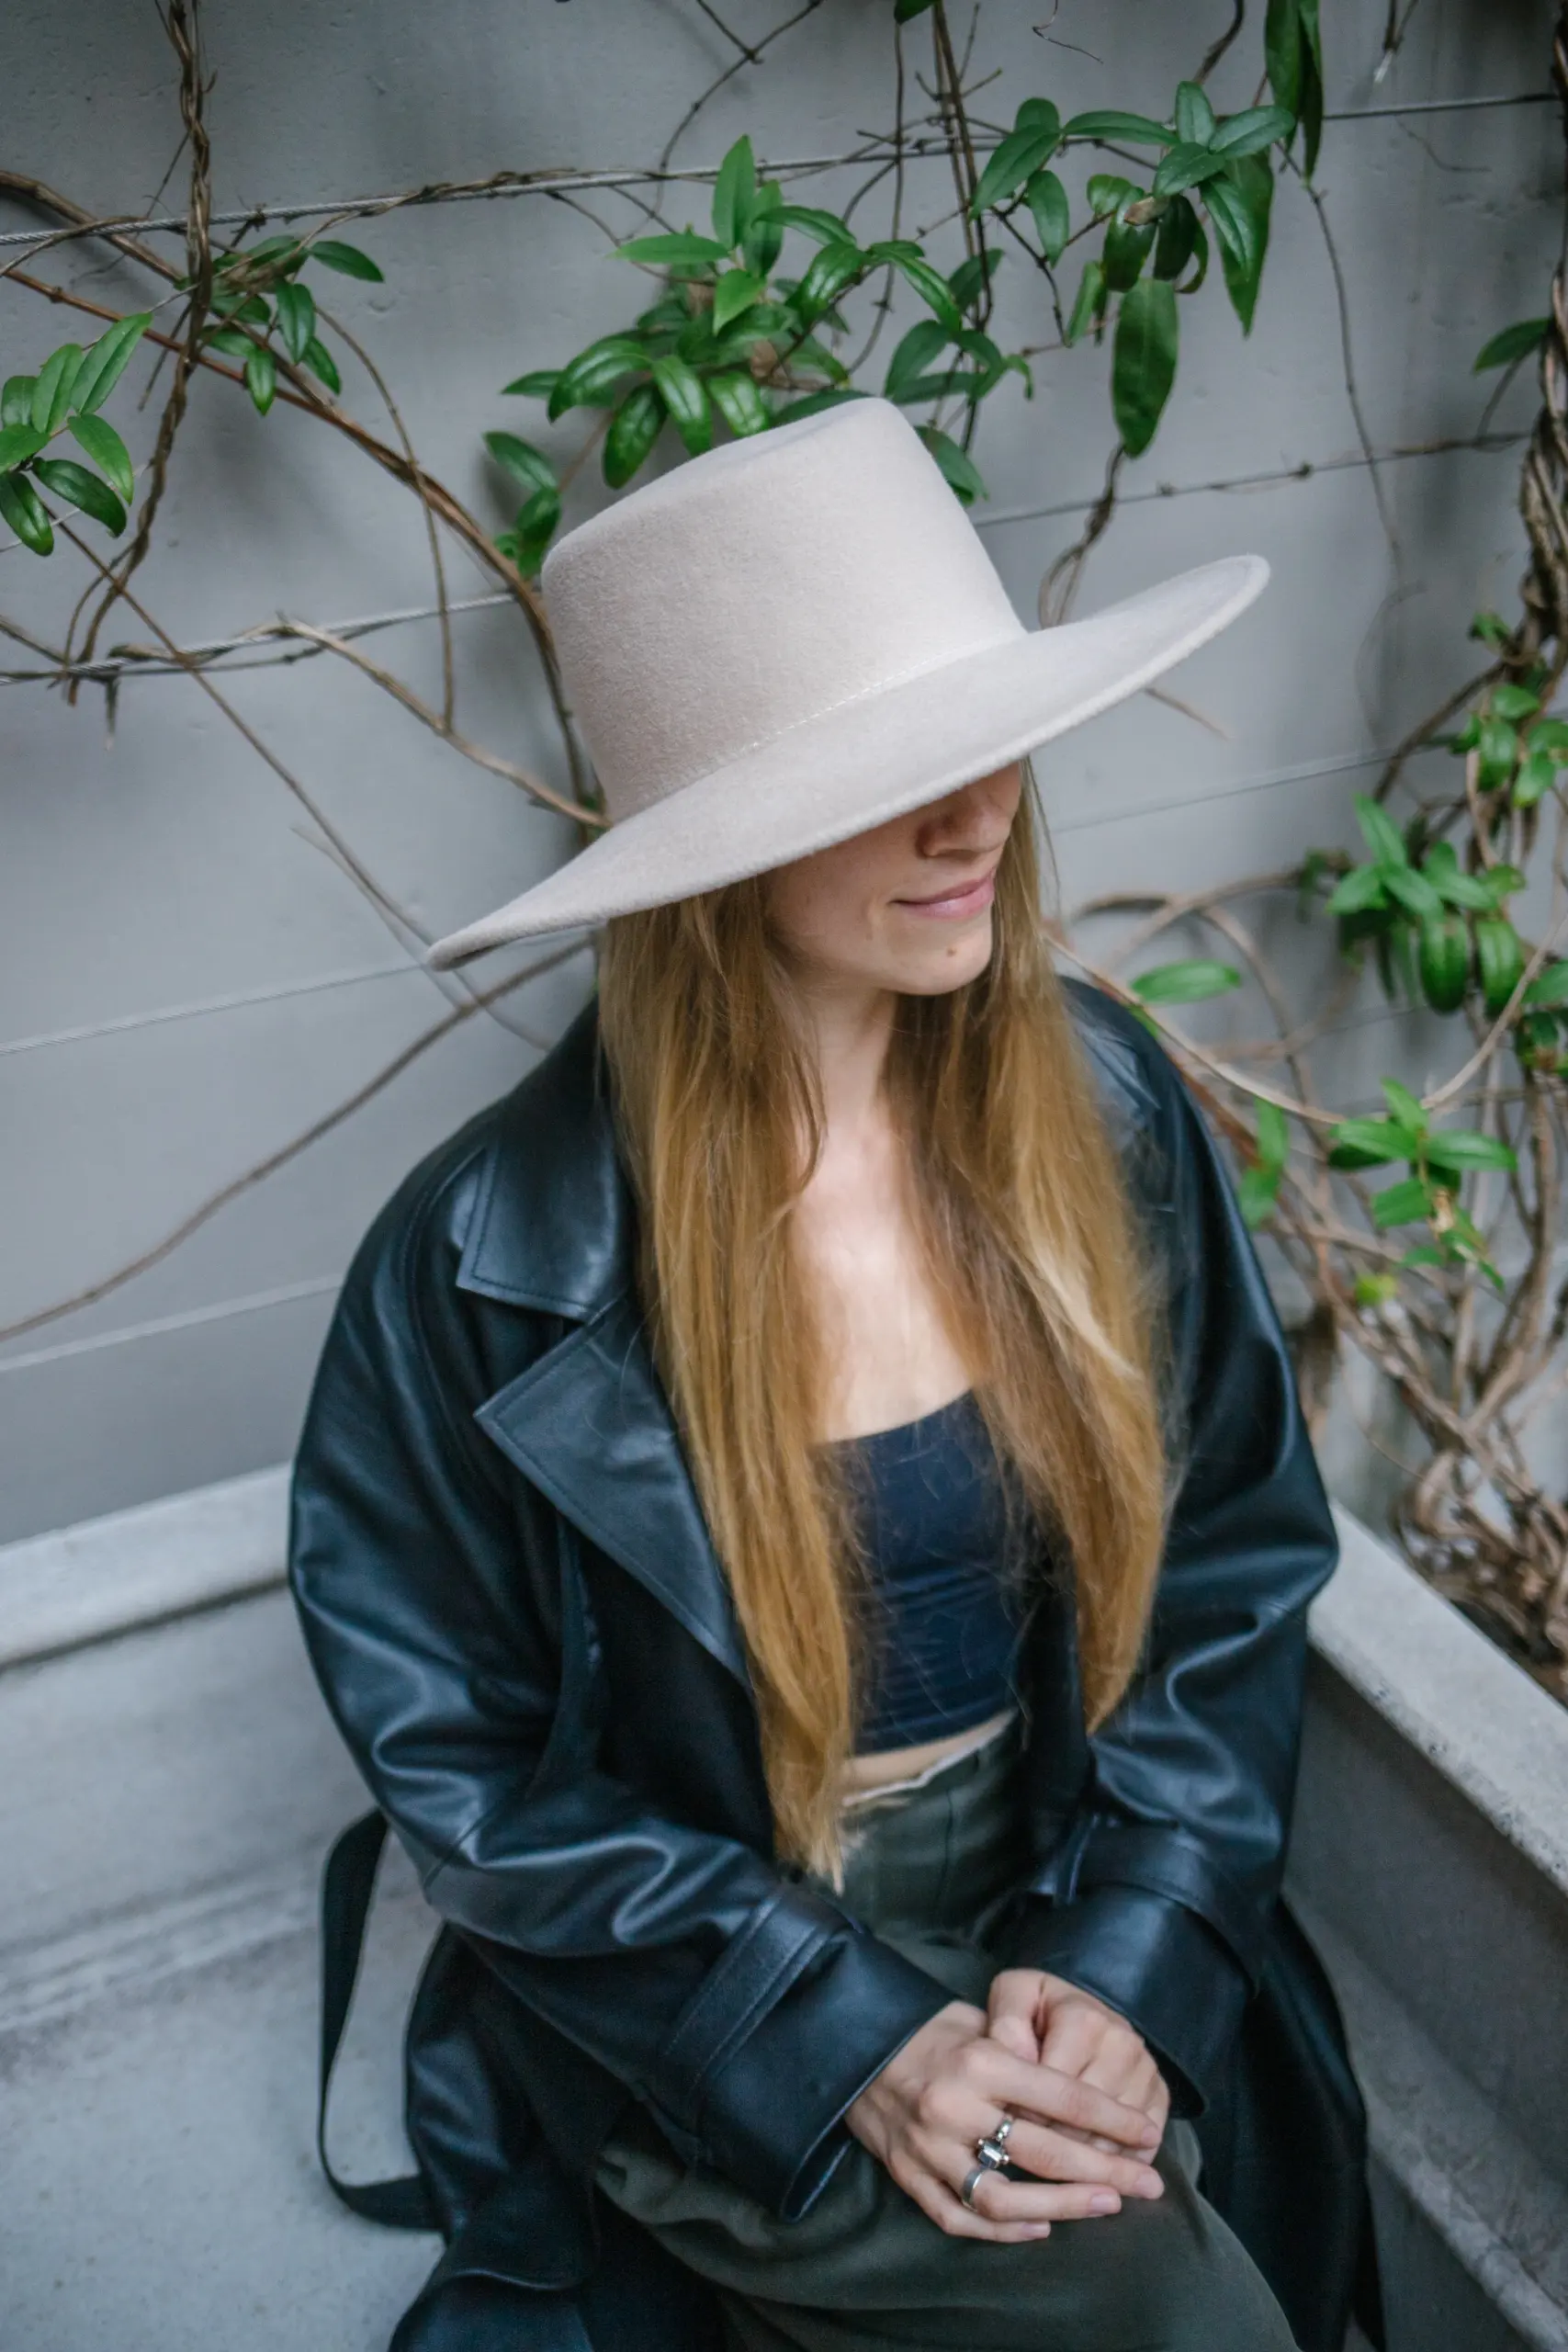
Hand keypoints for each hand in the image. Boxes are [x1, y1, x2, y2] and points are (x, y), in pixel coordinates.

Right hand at [845, 1999, 1164, 2241]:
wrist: (853, 2044)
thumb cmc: (930, 2030)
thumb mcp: (979, 2023)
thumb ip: (1026, 2056)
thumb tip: (1086, 2096)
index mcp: (979, 2059)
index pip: (1060, 2095)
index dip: (1110, 2118)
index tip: (1147, 2134)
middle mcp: (955, 2105)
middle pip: (1043, 2149)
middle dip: (1105, 2169)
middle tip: (1148, 2183)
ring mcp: (928, 2146)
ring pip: (1004, 2195)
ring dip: (1061, 2206)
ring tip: (1106, 2206)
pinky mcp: (908, 2175)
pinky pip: (959, 2215)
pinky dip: (1004, 2229)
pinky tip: (1041, 2228)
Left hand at [985, 1972, 1170, 2153]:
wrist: (1079, 2007)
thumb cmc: (1038, 2007)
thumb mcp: (1013, 1995)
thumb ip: (1007, 2024)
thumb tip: (1017, 2064)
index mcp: (1085, 2019)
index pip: (1057, 2088)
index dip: (1028, 2114)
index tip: (1006, 2124)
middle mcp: (1123, 2043)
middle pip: (1087, 2118)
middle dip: (1054, 2142)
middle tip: (1030, 2151)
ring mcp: (1147, 2070)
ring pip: (1115, 2137)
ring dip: (1085, 2160)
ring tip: (1059, 2164)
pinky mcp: (1161, 2093)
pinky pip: (1145, 2145)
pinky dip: (1120, 2164)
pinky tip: (1096, 2170)